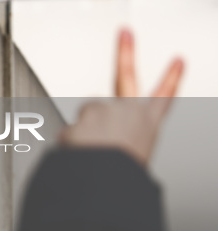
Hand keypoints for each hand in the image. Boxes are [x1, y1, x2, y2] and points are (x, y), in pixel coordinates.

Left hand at [59, 29, 183, 165]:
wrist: (104, 182)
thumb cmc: (120, 176)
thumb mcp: (135, 159)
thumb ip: (124, 143)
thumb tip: (110, 145)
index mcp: (147, 124)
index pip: (163, 97)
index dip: (170, 78)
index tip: (176, 63)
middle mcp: (126, 111)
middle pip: (125, 79)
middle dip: (126, 52)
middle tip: (125, 35)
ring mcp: (102, 111)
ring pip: (86, 114)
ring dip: (83, 128)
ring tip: (86, 151)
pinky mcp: (78, 118)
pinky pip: (68, 132)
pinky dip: (67, 143)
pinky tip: (74, 155)